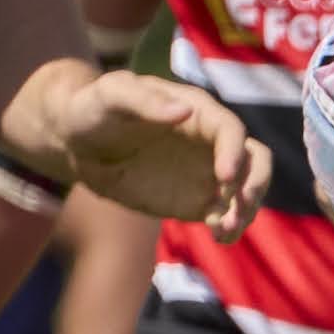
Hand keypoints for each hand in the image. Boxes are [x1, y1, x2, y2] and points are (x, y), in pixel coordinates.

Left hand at [29, 68, 267, 230]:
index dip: (234, 152)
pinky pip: (226, 214)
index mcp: (197, 111)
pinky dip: (230, 227)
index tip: (225, 178)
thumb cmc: (94, 108)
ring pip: (247, 190)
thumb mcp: (111, 95)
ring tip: (224, 230)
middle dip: (253, 185)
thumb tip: (185, 112)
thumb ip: (144, 100)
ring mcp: (207, 172)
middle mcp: (211, 142)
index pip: (230, 130)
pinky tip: (221, 238)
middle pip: (255, 160)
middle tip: (233, 210)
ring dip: (245, 211)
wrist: (79, 143)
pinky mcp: (198, 199)